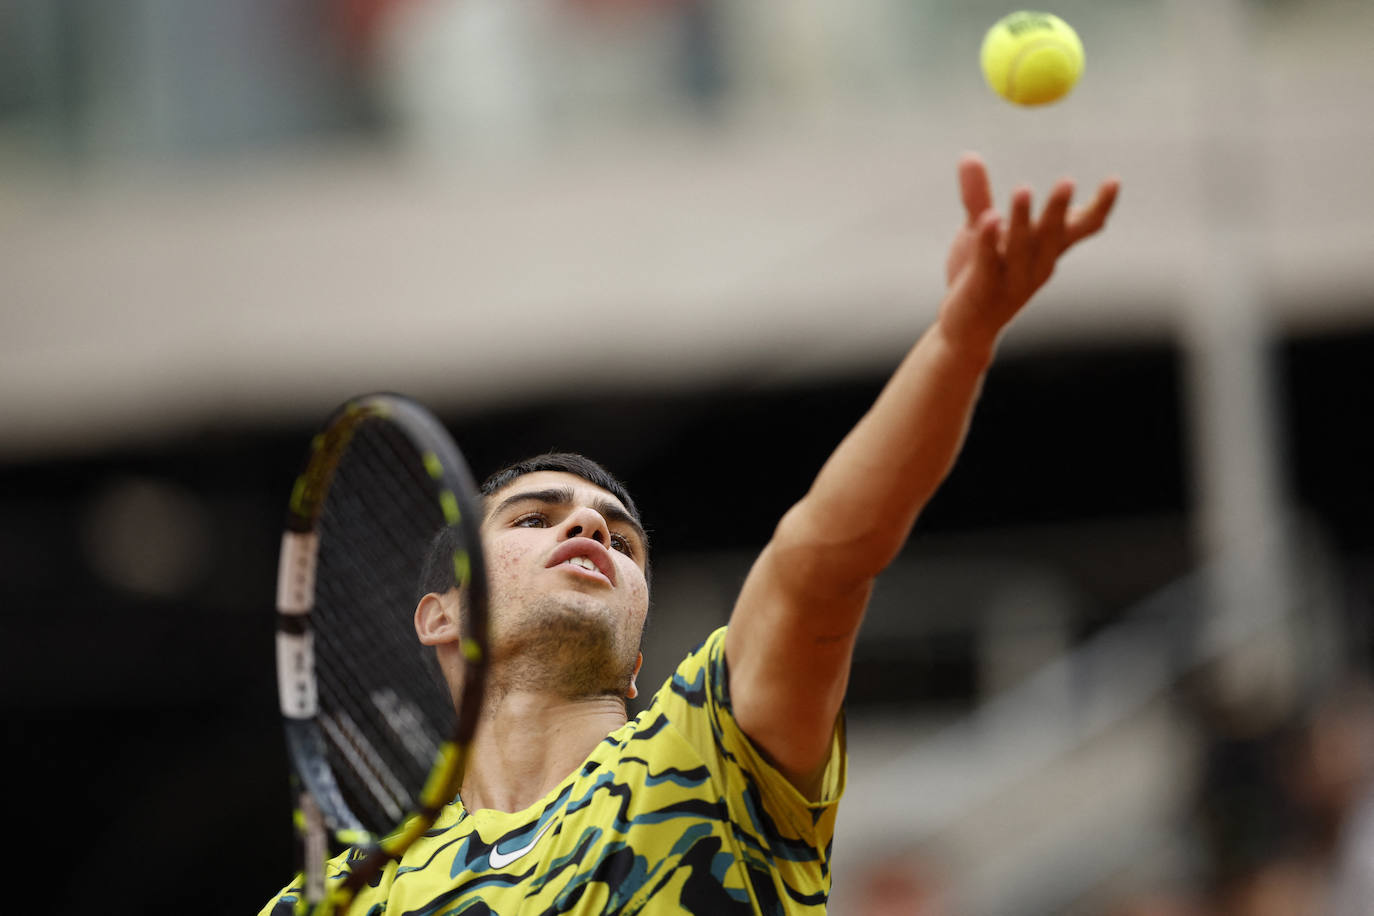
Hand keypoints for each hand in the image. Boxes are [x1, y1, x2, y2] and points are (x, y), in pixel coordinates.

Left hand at [940, 152, 1118, 351]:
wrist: (965, 329)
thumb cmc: (982, 277)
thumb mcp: (980, 231)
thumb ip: (977, 195)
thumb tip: (968, 155)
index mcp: (1047, 250)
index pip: (1081, 228)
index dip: (1100, 206)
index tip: (1114, 180)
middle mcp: (1037, 265)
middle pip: (1052, 235)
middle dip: (1058, 209)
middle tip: (1067, 181)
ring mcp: (1012, 280)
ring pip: (1021, 248)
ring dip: (1023, 219)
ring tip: (1023, 189)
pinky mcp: (984, 288)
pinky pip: (988, 261)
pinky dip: (989, 240)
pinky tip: (990, 218)